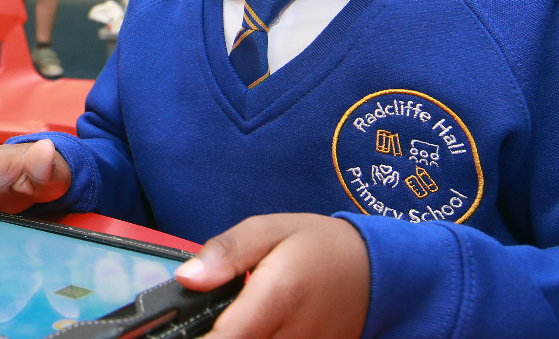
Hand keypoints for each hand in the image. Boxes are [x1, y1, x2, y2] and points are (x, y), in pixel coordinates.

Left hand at [174, 213, 370, 338]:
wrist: (376, 270)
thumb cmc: (320, 246)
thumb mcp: (268, 230)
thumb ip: (225, 253)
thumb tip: (187, 277)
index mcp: (278, 295)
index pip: (225, 338)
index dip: (201, 338)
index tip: (182, 332)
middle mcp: (294, 331)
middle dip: (218, 334)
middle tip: (211, 319)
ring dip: (239, 336)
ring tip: (235, 320)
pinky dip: (257, 338)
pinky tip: (257, 326)